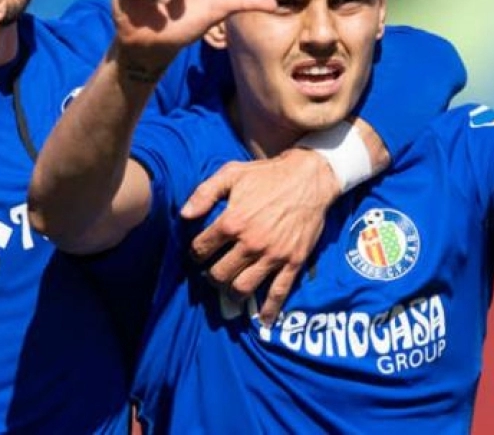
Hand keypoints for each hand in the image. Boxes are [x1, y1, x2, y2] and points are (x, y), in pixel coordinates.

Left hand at [183, 149, 339, 325]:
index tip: (197, 253)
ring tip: (229, 288)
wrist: (309, 179)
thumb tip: (184, 215)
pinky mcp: (292, 262)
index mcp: (232, 221)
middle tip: (211, 273)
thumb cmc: (268, 175)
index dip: (195, 253)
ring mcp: (272, 255)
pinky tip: (262, 320)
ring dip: (231, 293)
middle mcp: (250, 243)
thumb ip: (205, 193)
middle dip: (210, 276)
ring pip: (242, 287)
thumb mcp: (232, 173)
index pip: (202, 249)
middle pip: (219, 274)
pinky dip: (269, 310)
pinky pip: (278, 292)